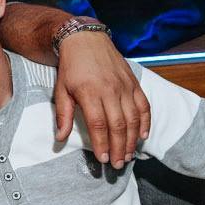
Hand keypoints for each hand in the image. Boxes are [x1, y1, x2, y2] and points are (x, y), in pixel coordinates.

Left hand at [53, 31, 149, 168]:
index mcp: (90, 92)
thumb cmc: (71, 67)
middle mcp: (110, 90)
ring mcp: (125, 86)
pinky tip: (142, 136)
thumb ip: (63, 114)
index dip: (102, 144)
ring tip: (129, 156)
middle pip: (118, 124)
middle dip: (119, 147)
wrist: (85, 39)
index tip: (103, 159)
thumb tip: (60, 138)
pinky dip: (145, 122)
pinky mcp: (134, 82)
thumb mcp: (61, 90)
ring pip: (133, 118)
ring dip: (132, 139)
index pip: (98, 124)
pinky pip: (143, 105)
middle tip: (118, 164)